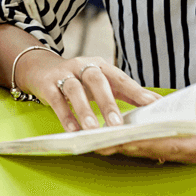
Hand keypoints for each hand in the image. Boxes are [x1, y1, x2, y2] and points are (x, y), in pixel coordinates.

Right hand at [21, 54, 159, 132]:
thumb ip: (126, 93)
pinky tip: (73, 130)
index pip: (121, 78)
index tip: (152, 105)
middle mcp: (83, 66)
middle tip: (117, 124)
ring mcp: (64, 73)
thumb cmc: (79, 80)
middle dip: (108, 102)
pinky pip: (56, 100)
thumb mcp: (102, 83)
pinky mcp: (47, 84)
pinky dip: (65, 115)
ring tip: (92, 129)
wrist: (41, 68)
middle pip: (97, 80)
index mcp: (101, 65)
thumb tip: (155, 105)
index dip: (137, 92)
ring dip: (84, 109)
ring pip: (74, 89)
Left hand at [99, 105, 195, 164]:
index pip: (161, 143)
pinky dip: (138, 142)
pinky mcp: (184, 146)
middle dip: (122, 146)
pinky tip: (121, 136)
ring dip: (125, 146)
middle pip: (148, 149)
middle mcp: (187, 151)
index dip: (137, 142)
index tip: (117, 140)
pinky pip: (156, 146)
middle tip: (95, 142)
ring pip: (148, 149)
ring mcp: (185, 151)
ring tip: (99, 141)